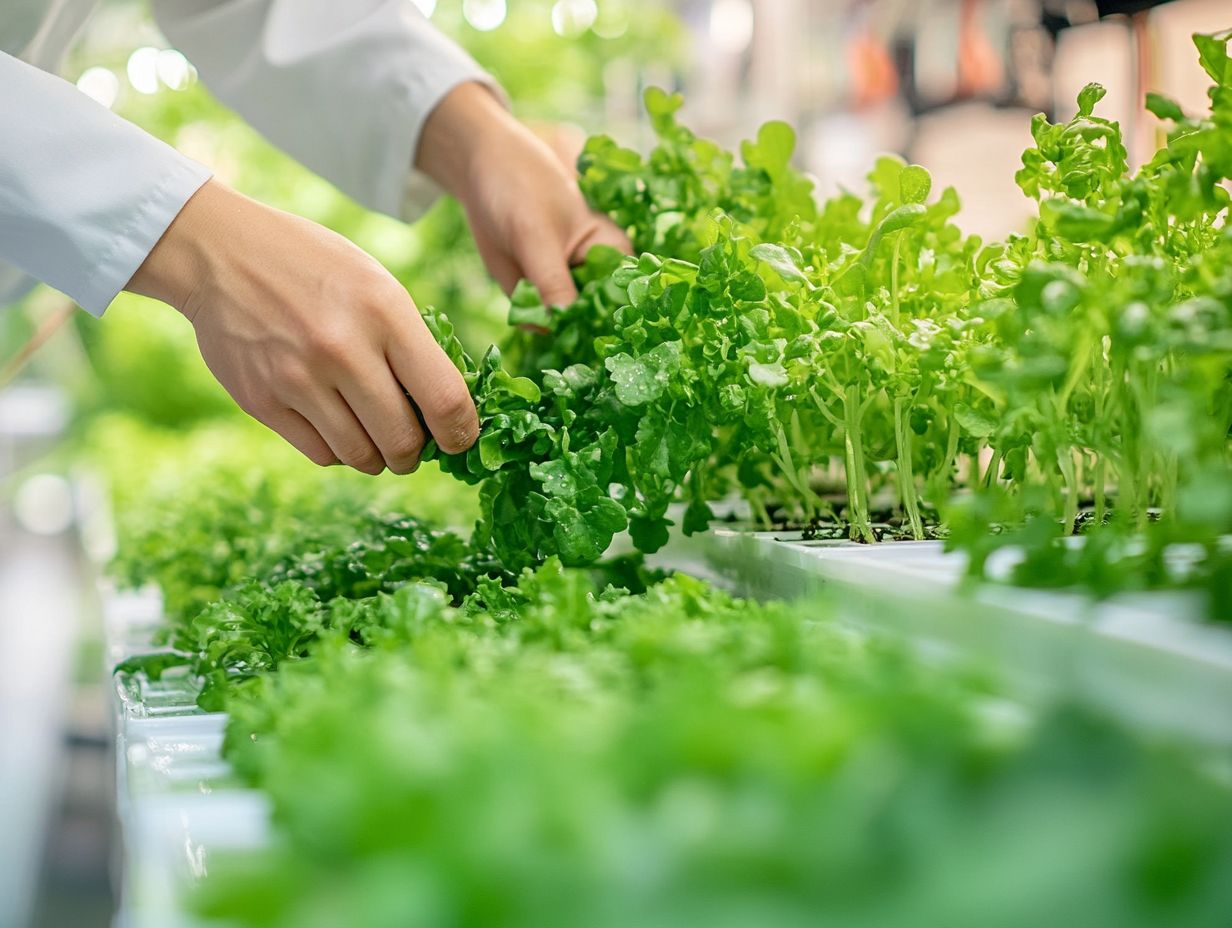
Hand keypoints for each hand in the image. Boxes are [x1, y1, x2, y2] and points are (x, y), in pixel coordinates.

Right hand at [126, 179, 477, 473]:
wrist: (221, 252)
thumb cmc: (315, 267)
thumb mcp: (377, 284)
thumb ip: (412, 343)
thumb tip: (449, 410)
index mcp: (384, 312)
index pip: (445, 398)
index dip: (462, 432)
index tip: (460, 439)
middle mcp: (342, 349)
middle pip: (403, 440)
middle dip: (416, 454)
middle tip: (414, 446)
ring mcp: (298, 378)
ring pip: (361, 456)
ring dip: (378, 458)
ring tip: (376, 439)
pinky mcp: (263, 401)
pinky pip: (321, 454)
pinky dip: (338, 451)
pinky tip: (337, 426)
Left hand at [416, 82, 631, 307]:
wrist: (484, 171)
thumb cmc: (521, 189)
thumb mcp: (536, 235)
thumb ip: (552, 282)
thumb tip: (563, 328)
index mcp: (615, 255)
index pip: (622, 299)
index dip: (611, 322)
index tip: (596, 339)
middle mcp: (596, 275)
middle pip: (594, 320)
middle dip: (575, 329)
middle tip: (553, 323)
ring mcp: (566, 287)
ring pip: (563, 325)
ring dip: (543, 323)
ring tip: (529, 295)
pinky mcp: (540, 294)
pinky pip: (537, 322)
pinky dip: (526, 317)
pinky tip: (518, 298)